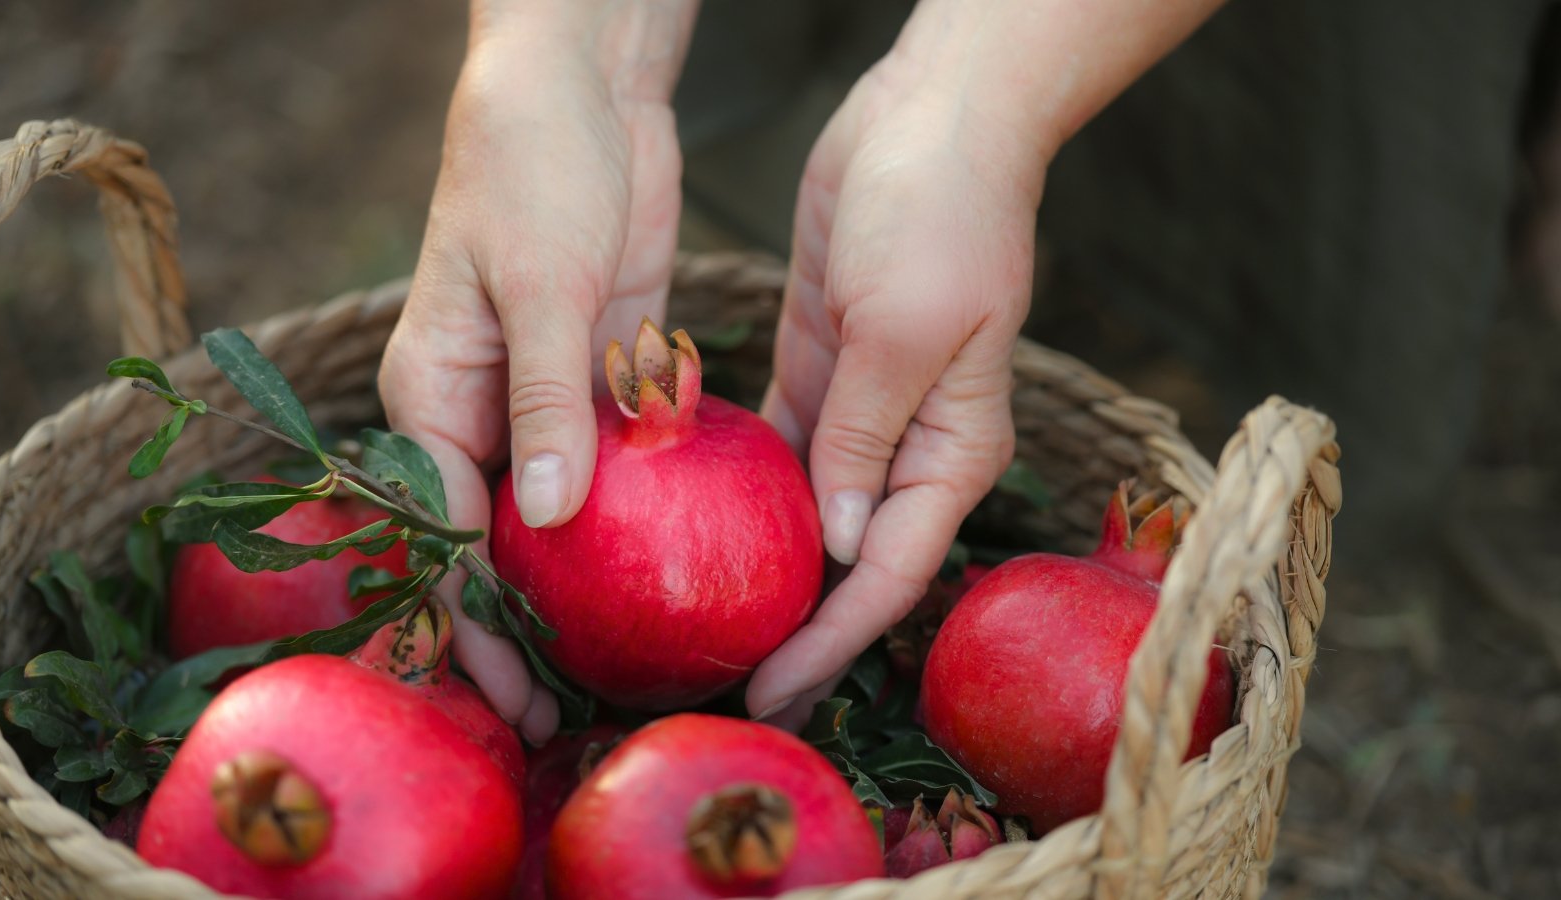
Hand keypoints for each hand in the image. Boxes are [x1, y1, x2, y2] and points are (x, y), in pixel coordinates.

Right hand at [379, 0, 695, 742]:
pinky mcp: (599, 372)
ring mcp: (542, 393)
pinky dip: (632, 513)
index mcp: (432, 390)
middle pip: (495, 541)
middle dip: (522, 627)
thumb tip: (543, 515)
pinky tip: (664, 567)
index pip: (447, 531)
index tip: (518, 695)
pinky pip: (611, 461)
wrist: (582, 84)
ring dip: (579, 586)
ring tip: (616, 665)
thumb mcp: (540, 281)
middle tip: (564, 712)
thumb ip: (544, 398)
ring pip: (555, 514)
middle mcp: (479, 406)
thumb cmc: (534, 165)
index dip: (477, 620)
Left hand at [743, 52, 1039, 719]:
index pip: (892, 572)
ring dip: (762, 567)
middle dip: (797, 626)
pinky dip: (738, 489)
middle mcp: (912, 444)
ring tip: (700, 626)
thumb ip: (866, 436)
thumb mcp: (902, 328)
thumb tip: (842, 541)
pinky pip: (776, 451)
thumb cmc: (939, 215)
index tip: (769, 689)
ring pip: (809, 515)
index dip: (832, 640)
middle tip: (729, 687)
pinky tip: (685, 526)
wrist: (934, 117)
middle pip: (851, 561)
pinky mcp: (820, 369)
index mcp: (954, 449)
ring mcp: (863, 409)